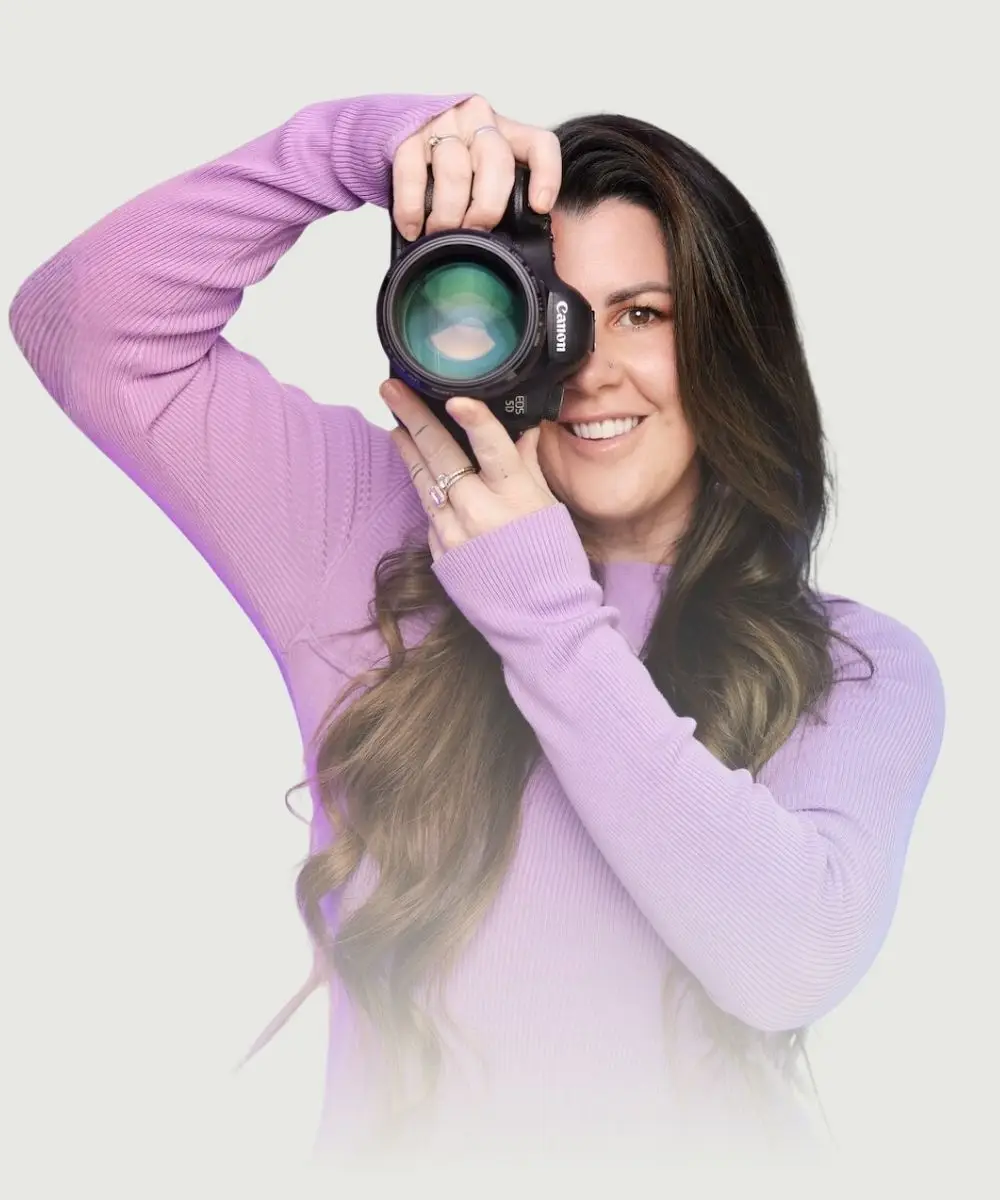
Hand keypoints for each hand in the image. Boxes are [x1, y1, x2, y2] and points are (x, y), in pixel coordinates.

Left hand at [381, 379, 558, 561]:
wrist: (541, 620)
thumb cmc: (553, 562)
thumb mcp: (548, 507)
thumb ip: (526, 465)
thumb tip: (522, 429)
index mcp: (516, 497)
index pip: (492, 448)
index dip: (473, 420)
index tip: (454, 398)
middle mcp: (479, 513)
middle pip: (441, 456)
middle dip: (412, 417)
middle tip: (391, 389)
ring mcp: (454, 535)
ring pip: (424, 481)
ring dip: (408, 450)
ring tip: (395, 424)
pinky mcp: (440, 554)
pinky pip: (431, 514)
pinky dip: (428, 492)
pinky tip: (422, 474)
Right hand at [391, 95, 562, 239]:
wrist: (398, 134)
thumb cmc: (448, 165)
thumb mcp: (482, 171)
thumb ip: (499, 195)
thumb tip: (509, 245)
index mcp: (506, 132)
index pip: (539, 144)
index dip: (546, 175)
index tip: (540, 206)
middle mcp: (478, 120)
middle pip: (495, 162)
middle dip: (486, 208)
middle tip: (474, 233)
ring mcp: (443, 124)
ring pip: (455, 172)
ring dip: (447, 214)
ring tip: (440, 235)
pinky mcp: (408, 135)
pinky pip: (412, 174)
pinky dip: (412, 208)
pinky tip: (413, 228)